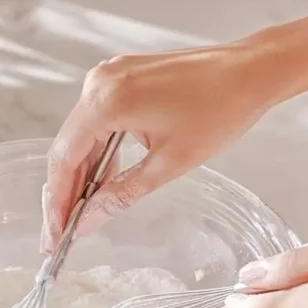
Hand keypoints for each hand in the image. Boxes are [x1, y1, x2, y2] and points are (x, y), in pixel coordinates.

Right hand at [41, 40, 300, 252]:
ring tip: (78, 215)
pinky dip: (97, 152)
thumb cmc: (221, 110)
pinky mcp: (121, 78)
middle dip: (63, 193)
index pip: (65, 158)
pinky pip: (97, 121)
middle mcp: (99, 82)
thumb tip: (88, 222)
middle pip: (67, 147)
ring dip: (80, 175)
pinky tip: (101, 182)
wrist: (252, 71)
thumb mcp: (169, 163)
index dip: (56, 201)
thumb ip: (121, 194)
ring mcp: (108, 76)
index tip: (55, 236)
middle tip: (60, 235)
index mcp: (107, 100)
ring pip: (81, 136)